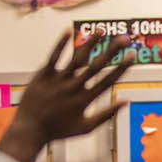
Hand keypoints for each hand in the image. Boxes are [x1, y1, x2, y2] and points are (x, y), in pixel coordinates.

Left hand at [0, 31, 131, 161]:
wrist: (29, 129)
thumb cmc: (58, 130)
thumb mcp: (86, 128)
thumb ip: (107, 114)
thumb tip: (126, 101)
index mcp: (85, 100)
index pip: (108, 80)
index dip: (122, 67)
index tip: (132, 56)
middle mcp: (73, 87)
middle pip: (96, 66)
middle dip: (112, 51)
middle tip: (124, 39)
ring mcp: (58, 80)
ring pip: (77, 58)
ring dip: (90, 43)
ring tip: (100, 30)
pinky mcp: (44, 75)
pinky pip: (54, 57)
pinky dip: (61, 44)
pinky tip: (69, 31)